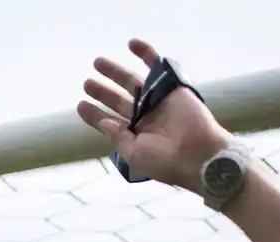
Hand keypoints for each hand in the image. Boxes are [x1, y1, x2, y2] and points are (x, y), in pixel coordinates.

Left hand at [77, 39, 232, 194]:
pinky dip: (146, 53)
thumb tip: (104, 123)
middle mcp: (145, 117)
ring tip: (97, 63)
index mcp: (136, 136)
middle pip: (118, 100)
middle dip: (102, 92)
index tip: (82, 105)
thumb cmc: (165, 161)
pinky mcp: (170, 87)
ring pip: (132, 81)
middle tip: (87, 83)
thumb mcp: (134, 154)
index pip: (110, 122)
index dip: (95, 114)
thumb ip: (117, 137)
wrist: (197, 153)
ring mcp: (157, 101)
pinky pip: (157, 66)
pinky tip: (131, 43)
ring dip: (115, 72)